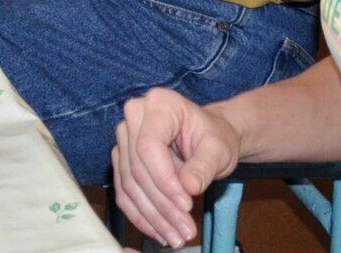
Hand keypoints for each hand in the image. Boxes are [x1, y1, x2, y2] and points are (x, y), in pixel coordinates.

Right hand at [113, 88, 241, 247]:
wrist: (207, 137)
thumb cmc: (214, 138)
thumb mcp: (219, 149)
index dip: (164, 179)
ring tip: (176, 236)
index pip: (149, 145)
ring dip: (151, 215)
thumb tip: (188, 187)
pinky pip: (124, 190)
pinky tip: (158, 231)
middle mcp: (134, 116)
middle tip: (185, 230)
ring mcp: (124, 137)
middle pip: (138, 167)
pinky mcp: (122, 157)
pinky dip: (140, 214)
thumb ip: (204, 166)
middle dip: (161, 204)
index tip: (186, 204)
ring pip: (129, 183)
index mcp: (159, 104)